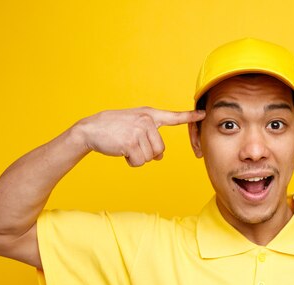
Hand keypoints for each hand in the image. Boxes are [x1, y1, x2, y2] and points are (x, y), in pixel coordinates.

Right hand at [73, 107, 205, 166]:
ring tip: (125, 146)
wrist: (90, 129)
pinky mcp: (131, 142)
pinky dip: (131, 162)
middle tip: (131, 145)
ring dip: (137, 158)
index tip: (203, 114)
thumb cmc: (113, 129)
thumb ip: (150, 136)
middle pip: (160, 149)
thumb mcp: (134, 126)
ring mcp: (139, 130)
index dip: (189, 116)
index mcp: (149, 115)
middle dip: (147, 153)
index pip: (173, 116)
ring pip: (150, 157)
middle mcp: (147, 120)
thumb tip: (160, 156)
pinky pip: (139, 162)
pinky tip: (121, 151)